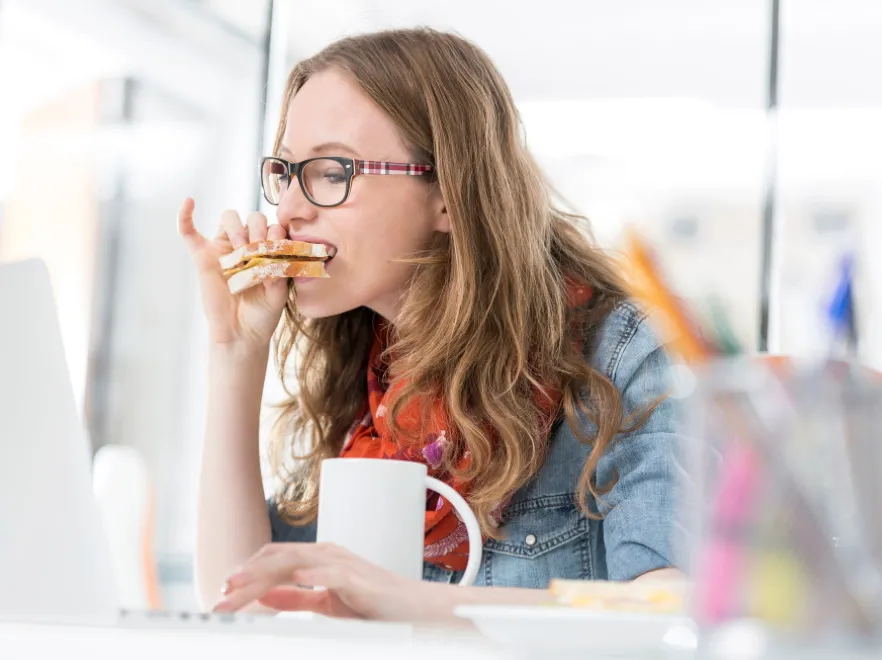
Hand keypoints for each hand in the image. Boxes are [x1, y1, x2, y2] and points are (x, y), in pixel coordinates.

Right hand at [177, 198, 289, 346]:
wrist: (241, 333)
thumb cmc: (262, 313)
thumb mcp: (278, 294)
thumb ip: (279, 275)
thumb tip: (274, 259)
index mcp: (267, 250)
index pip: (273, 226)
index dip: (276, 233)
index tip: (277, 250)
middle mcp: (247, 245)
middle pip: (252, 217)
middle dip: (258, 228)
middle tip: (258, 249)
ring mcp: (224, 249)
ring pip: (229, 218)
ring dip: (238, 227)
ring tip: (242, 249)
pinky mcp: (203, 257)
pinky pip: (189, 233)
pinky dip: (184, 216)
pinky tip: (188, 202)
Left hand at [213, 543, 450, 620]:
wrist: (412, 608)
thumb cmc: (372, 604)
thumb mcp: (324, 602)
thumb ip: (295, 597)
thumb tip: (263, 595)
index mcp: (317, 559)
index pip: (273, 560)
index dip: (246, 574)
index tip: (223, 594)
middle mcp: (326, 554)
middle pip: (277, 559)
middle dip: (246, 576)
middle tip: (221, 595)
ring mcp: (342, 563)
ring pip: (295, 561)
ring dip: (264, 573)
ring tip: (241, 585)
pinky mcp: (358, 578)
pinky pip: (331, 572)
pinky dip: (310, 573)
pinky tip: (293, 578)